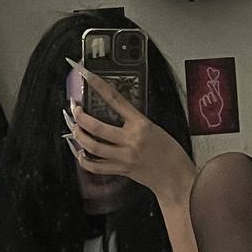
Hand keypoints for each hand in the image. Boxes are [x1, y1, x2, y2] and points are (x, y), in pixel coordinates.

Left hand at [64, 58, 196, 204]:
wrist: (176, 177)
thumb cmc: (170, 152)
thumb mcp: (155, 129)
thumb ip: (135, 122)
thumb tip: (114, 114)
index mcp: (141, 124)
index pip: (116, 100)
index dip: (99, 86)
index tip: (86, 74)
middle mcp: (131, 140)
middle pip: (97, 127)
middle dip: (80, 117)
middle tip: (74, 110)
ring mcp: (124, 157)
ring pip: (92, 147)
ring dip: (79, 136)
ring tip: (75, 129)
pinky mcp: (121, 170)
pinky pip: (96, 166)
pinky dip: (84, 160)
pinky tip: (80, 152)